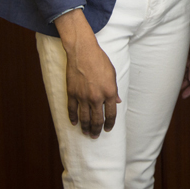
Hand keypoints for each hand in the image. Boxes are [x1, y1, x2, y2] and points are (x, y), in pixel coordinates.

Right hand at [54, 10, 119, 137]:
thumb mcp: (113, 74)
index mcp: (109, 92)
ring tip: (86, 133)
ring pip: (84, 118)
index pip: (111, 114)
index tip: (108, 129)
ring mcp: (83, 96)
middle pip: (97, 119)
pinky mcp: (72, 93)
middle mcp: (96, 97)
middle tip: (96, 136)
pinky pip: (72, 110)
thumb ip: (115, 90)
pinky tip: (74, 123)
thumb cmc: (100, 61)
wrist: (83, 52)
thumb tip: (118, 102)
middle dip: (97, 130)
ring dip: (86, 128)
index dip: (110, 124)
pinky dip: (73, 118)